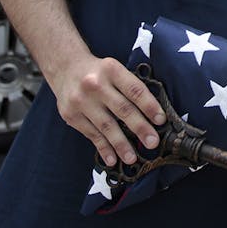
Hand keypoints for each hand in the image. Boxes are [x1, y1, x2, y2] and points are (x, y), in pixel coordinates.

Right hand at [51, 54, 165, 166]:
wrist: (65, 68)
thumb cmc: (99, 72)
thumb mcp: (114, 69)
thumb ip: (130, 87)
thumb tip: (153, 116)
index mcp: (111, 70)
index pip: (134, 90)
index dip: (149, 106)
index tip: (161, 120)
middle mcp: (95, 84)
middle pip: (122, 109)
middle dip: (140, 128)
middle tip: (152, 143)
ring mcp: (81, 101)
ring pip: (106, 126)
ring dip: (121, 144)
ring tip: (132, 158)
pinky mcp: (71, 115)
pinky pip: (91, 134)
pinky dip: (103, 148)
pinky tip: (112, 159)